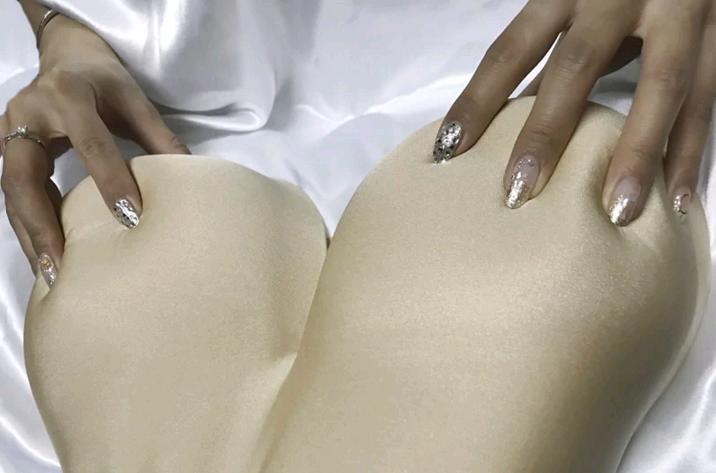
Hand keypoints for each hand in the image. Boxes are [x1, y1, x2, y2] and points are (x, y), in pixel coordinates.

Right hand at [0, 14, 189, 285]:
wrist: (66, 55)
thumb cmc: (105, 80)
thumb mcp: (135, 100)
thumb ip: (160, 138)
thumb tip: (191, 179)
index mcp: (68, 96)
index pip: (91, 144)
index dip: (110, 181)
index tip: (131, 220)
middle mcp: (28, 115)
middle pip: (25, 177)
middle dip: (41, 225)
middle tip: (62, 268)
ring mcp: (10, 133)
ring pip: (12, 192)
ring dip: (30, 236)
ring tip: (52, 276)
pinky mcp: (8, 149)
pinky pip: (14, 193)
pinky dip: (30, 225)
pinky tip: (48, 255)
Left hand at [433, 0, 715, 225]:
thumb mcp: (576, 5)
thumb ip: (550, 51)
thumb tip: (512, 112)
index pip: (511, 49)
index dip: (478, 99)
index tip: (449, 150)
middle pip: (576, 66)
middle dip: (547, 132)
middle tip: (519, 192)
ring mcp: (679, 11)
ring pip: (660, 86)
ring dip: (636, 155)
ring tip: (615, 214)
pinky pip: (708, 98)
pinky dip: (691, 150)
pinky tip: (676, 199)